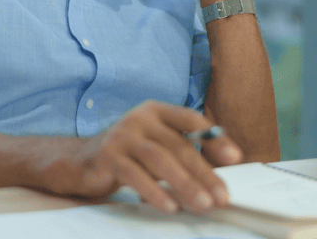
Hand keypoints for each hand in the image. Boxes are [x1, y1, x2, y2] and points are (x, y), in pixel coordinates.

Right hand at [58, 101, 241, 213]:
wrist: (81, 161)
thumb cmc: (126, 154)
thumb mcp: (155, 144)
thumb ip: (181, 151)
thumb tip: (216, 176)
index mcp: (156, 111)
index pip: (191, 121)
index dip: (214, 139)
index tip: (235, 158)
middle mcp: (139, 119)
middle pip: (179, 146)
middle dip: (204, 173)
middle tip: (221, 195)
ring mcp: (122, 136)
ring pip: (160, 160)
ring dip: (185, 185)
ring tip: (203, 204)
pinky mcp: (108, 156)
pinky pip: (135, 175)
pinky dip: (155, 192)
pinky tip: (170, 205)